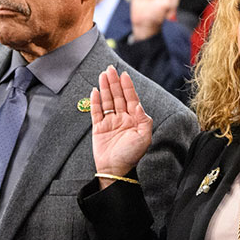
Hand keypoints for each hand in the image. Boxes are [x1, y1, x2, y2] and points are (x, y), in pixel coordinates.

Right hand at [90, 67, 152, 181]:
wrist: (115, 169)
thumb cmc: (131, 155)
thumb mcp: (144, 138)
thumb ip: (144, 120)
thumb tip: (138, 105)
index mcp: (134, 120)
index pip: (131, 99)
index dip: (127, 87)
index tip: (124, 75)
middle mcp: (122, 119)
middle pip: (117, 96)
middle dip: (114, 82)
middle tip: (110, 69)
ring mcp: (110, 123)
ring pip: (107, 101)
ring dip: (105, 88)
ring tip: (103, 75)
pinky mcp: (98, 128)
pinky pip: (96, 112)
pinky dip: (95, 101)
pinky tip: (95, 90)